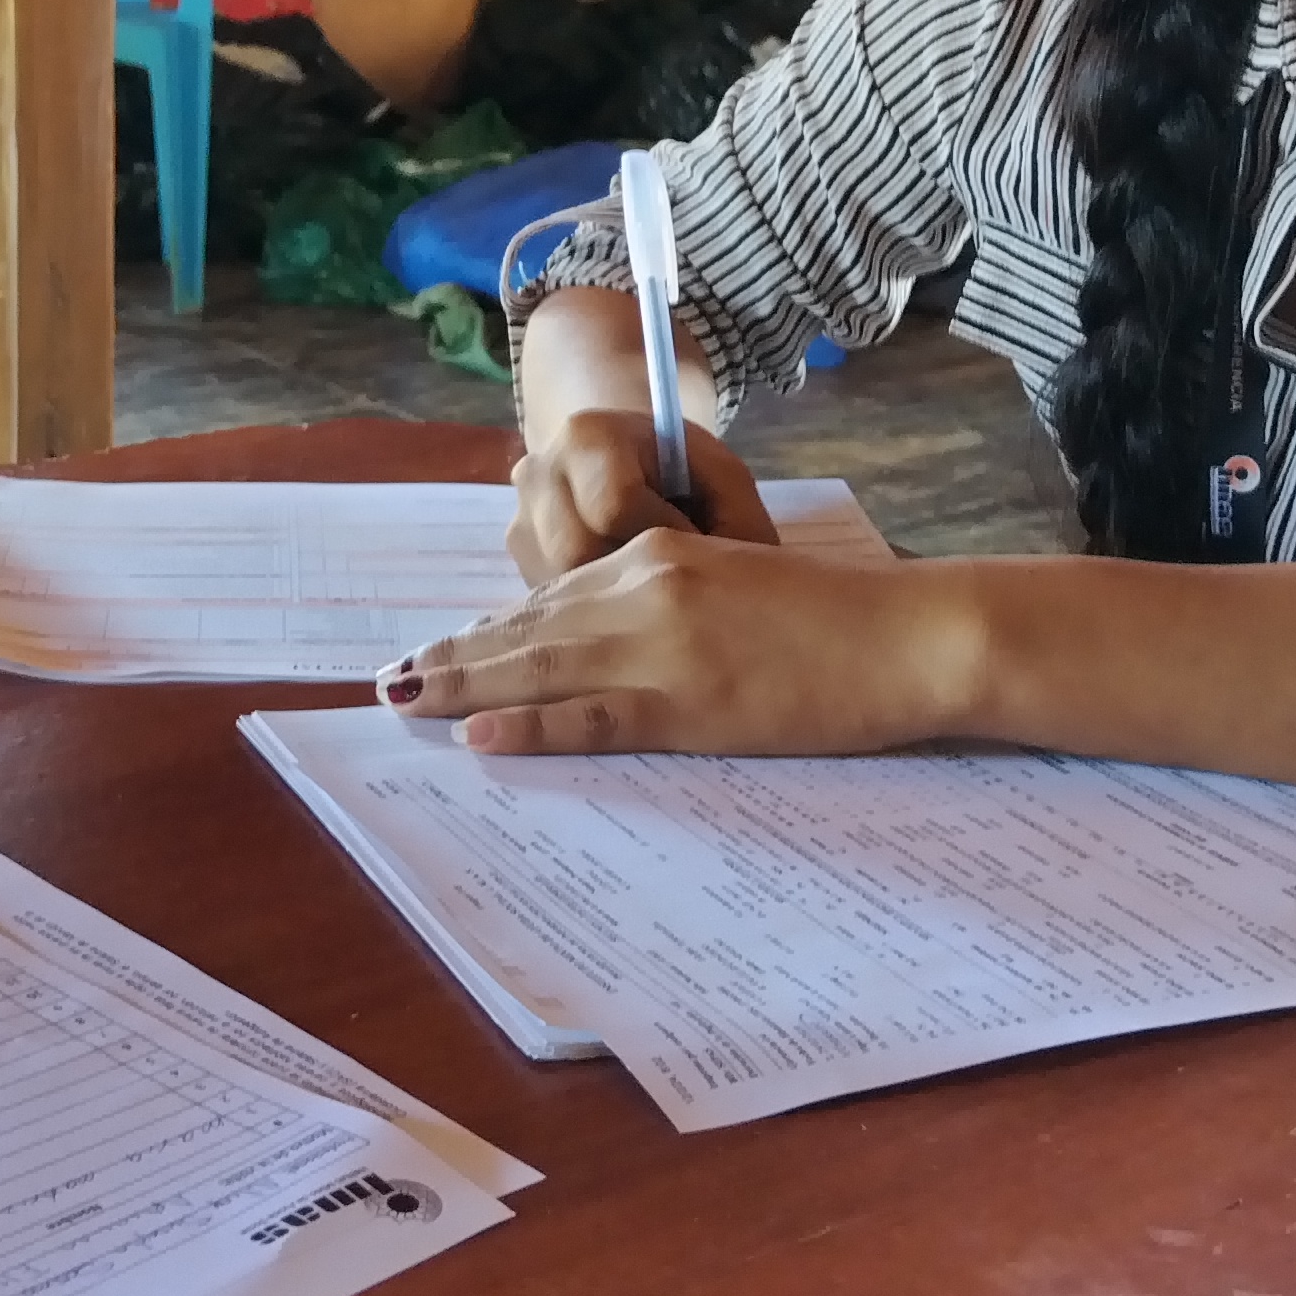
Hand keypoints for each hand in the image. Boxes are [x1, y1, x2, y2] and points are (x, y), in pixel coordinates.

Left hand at [380, 530, 954, 757]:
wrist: (905, 634)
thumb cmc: (835, 617)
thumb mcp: (738, 584)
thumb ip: (672, 601)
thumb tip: (616, 639)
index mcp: (657, 557)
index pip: (551, 597)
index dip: (490, 630)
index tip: (443, 648)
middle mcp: (644, 588)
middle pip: (527, 630)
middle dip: (455, 657)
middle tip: (390, 681)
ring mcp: (662, 647)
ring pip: (539, 668)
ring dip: (463, 689)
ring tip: (404, 704)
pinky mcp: (687, 704)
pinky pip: (589, 718)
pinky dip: (528, 728)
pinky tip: (478, 738)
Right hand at [509, 407, 776, 581]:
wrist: (629, 460)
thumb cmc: (686, 475)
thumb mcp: (726, 482)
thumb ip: (732, 521)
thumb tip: (718, 584)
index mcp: (589, 434)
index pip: (615, 506)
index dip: (665, 537)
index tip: (696, 545)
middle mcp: (538, 471)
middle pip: (578, 552)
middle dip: (634, 575)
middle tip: (675, 574)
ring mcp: (520, 516)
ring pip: (561, 586)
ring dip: (613, 596)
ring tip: (652, 581)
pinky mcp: (518, 556)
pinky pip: (554, 599)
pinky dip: (594, 603)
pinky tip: (625, 588)